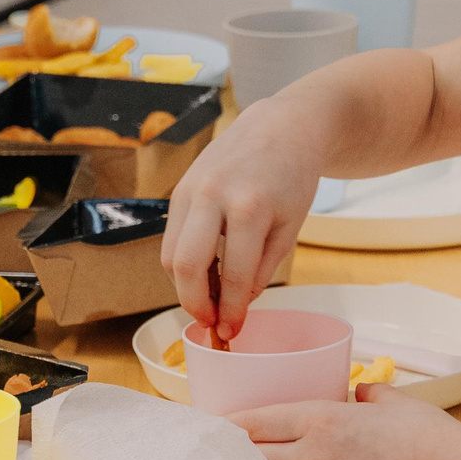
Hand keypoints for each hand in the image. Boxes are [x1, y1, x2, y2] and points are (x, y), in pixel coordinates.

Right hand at [160, 97, 329, 336]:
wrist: (281, 127)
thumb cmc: (292, 178)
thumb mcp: (289, 227)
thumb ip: (262, 269)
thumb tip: (236, 305)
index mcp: (250, 207)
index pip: (234, 275)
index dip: (232, 311)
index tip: (232, 332)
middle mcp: (213, 196)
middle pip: (184, 266)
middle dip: (194, 304)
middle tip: (211, 322)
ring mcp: (190, 189)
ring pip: (169, 254)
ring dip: (185, 286)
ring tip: (210, 298)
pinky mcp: (179, 189)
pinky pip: (171, 237)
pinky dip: (183, 262)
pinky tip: (205, 272)